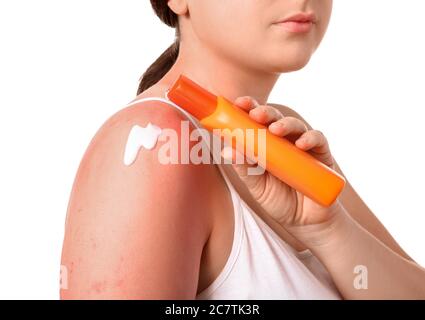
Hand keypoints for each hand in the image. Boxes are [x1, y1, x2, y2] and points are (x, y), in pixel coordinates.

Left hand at [221, 96, 341, 226]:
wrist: (305, 222)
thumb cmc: (278, 200)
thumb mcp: (256, 186)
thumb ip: (244, 168)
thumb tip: (226, 150)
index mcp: (264, 144)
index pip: (253, 122)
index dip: (246, 110)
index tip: (236, 103)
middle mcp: (282, 141)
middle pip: (273, 118)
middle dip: (264, 112)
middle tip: (255, 114)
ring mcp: (302, 145)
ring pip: (295, 125)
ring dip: (285, 124)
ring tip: (275, 129)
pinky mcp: (321, 154)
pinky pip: (318, 139)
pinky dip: (310, 139)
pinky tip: (301, 144)